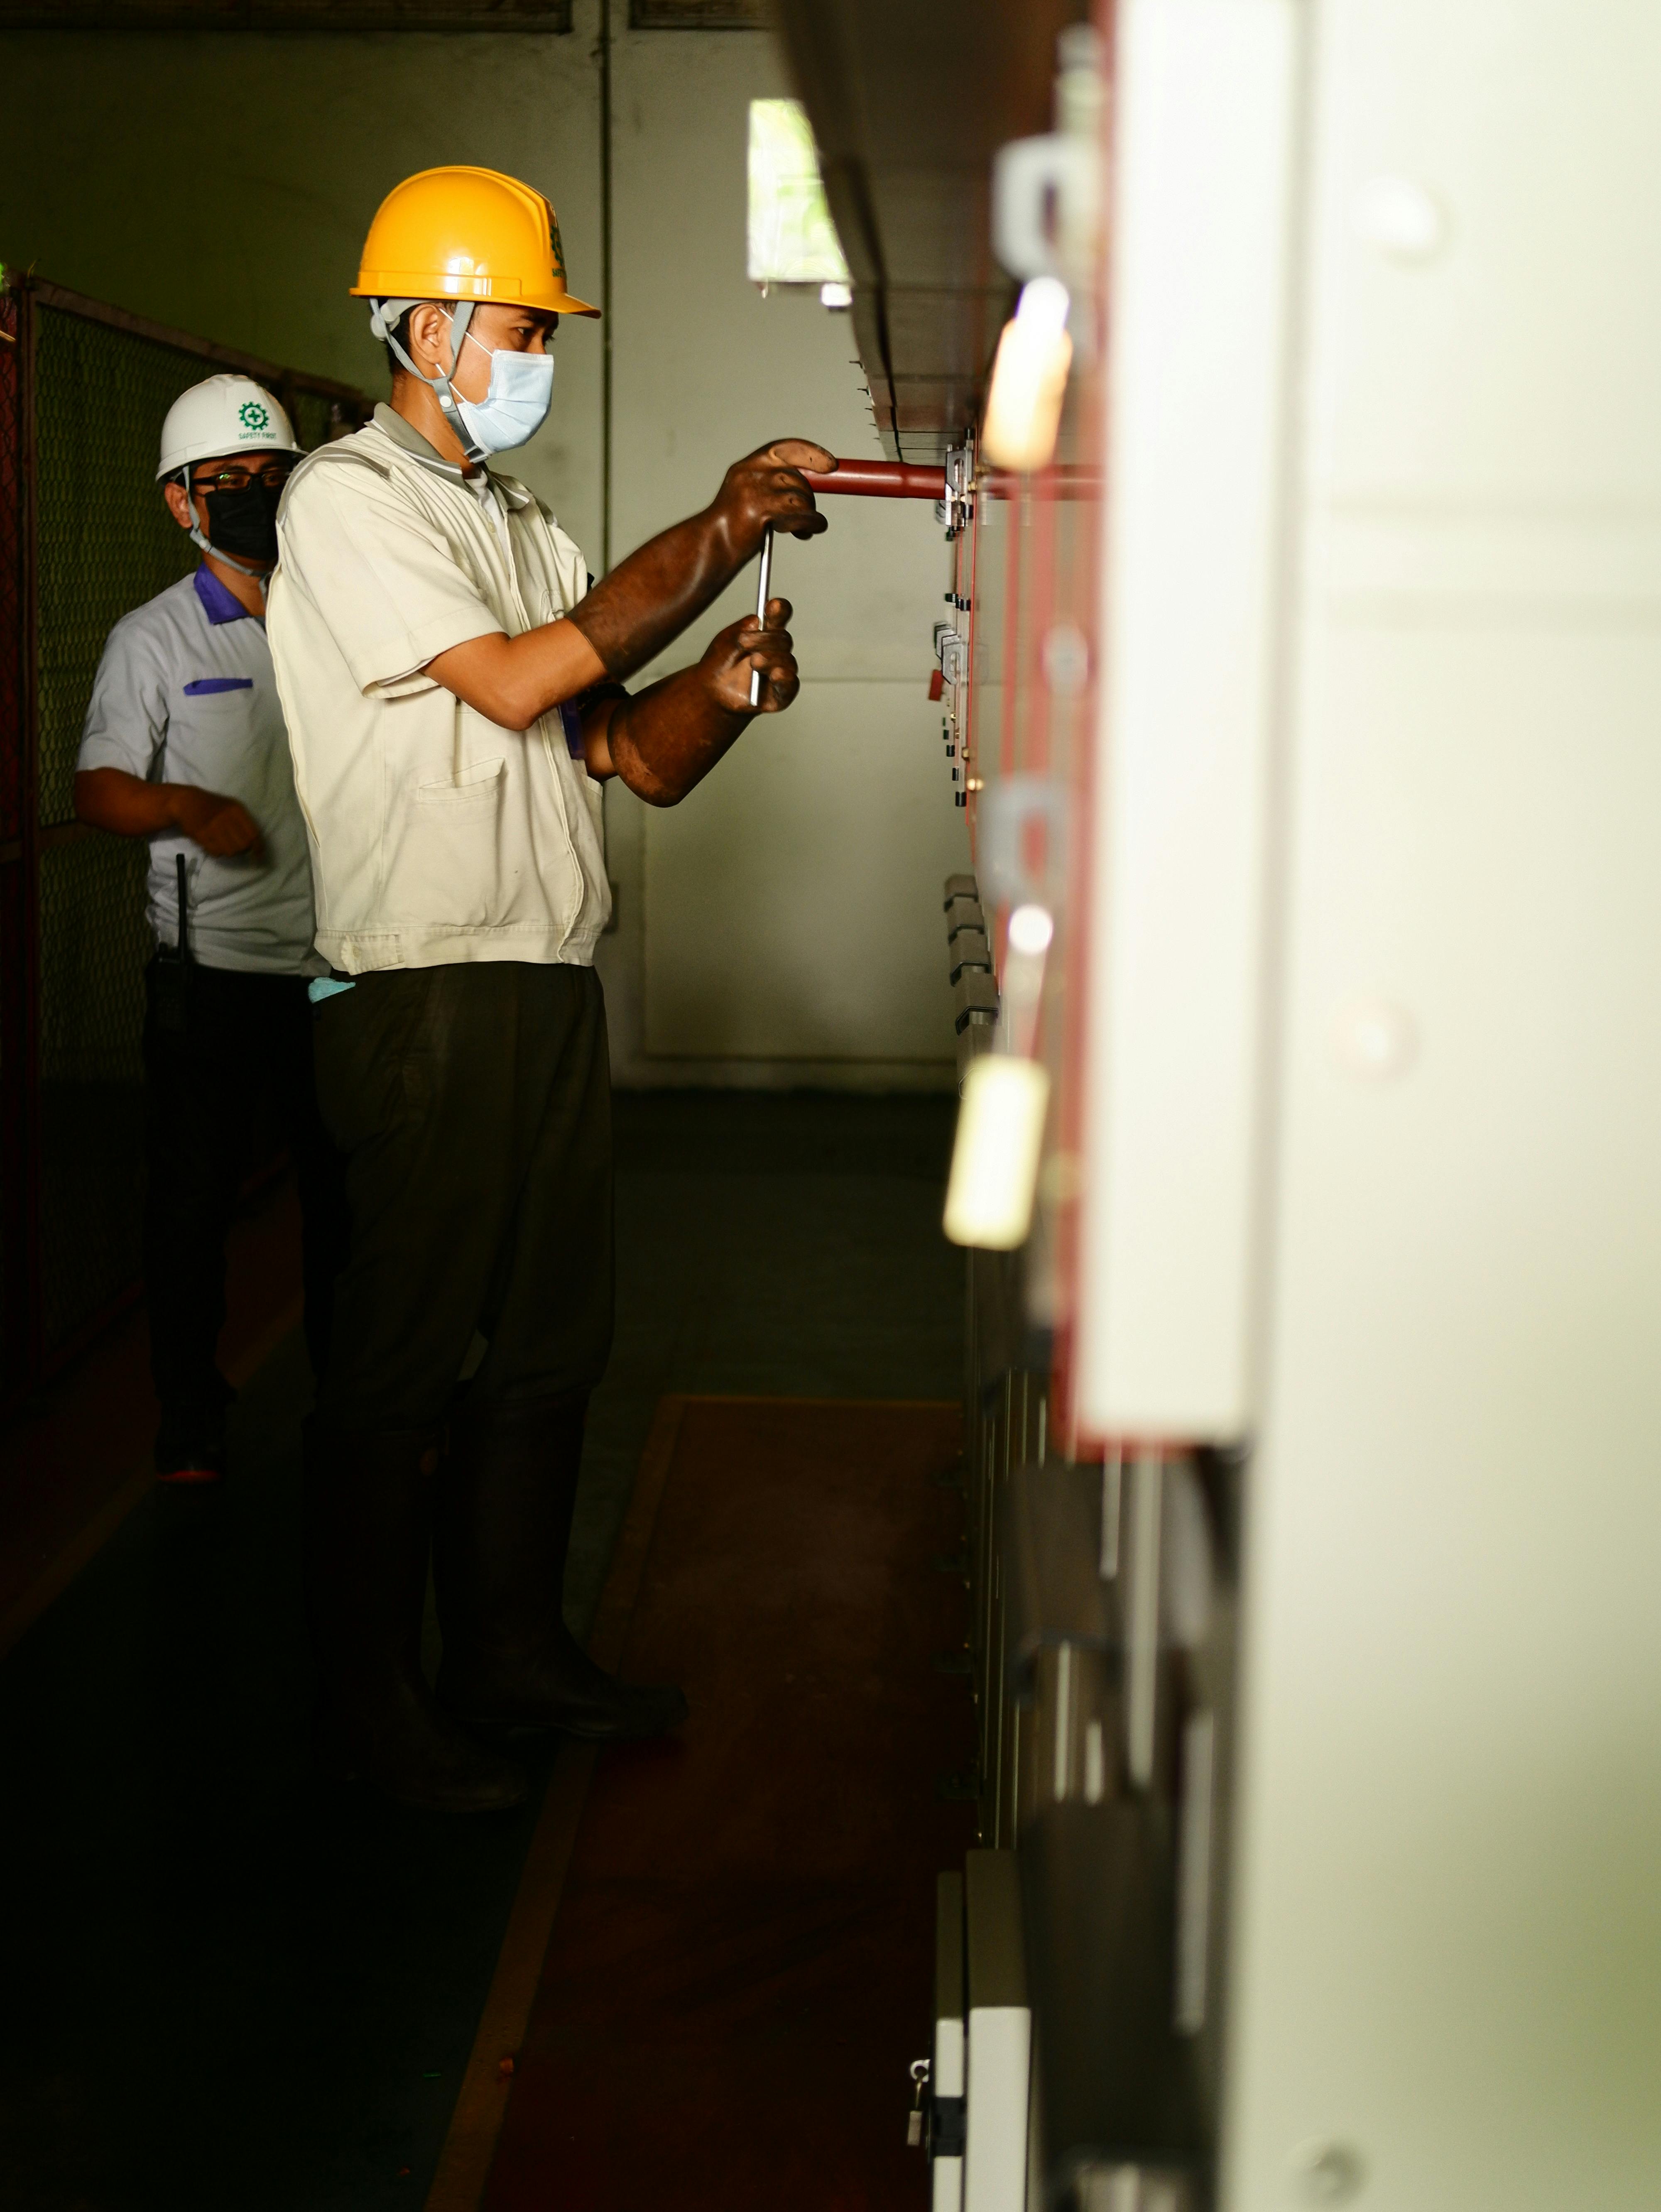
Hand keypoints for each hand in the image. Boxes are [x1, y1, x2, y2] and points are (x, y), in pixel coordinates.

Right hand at [169, 786, 263, 857]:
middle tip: (236, 845)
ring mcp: (213, 827)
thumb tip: (259, 847)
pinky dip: (217, 851)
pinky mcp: (201, 835)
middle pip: (243, 846)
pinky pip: (216, 852)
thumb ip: (246, 824)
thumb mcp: (232, 808)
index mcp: (236, 810)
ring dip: (229, 851)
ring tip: (223, 843)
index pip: (253, 834)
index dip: (258, 847)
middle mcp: (226, 818)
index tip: (258, 854)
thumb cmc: (213, 806)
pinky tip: (213, 843)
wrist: (186, 802)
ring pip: (230, 852)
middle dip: (242, 849)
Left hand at [702, 599, 799, 715]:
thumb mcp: (727, 640)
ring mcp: (780, 672)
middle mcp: (776, 651)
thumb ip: (743, 629)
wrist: (711, 691)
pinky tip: (776, 675)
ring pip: (788, 661)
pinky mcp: (780, 695)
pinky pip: (790, 685)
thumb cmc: (720, 663)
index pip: (779, 617)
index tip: (772, 605)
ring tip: (753, 662)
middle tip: (744, 642)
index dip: (779, 610)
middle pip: (784, 639)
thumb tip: (759, 621)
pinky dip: (785, 679)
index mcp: (765, 633)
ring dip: (771, 659)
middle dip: (765, 639)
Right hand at [710, 441, 834, 557]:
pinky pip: (802, 515)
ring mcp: (754, 492)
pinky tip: (808, 532)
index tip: (831, 465)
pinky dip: (812, 524)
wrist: (711, 548)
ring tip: (803, 529)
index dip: (811, 454)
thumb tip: (805, 484)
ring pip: (801, 497)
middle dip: (807, 498)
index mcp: (746, 467)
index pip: (784, 449)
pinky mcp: (761, 512)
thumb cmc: (732, 528)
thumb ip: (770, 485)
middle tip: (807, 515)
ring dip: (808, 514)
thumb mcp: (749, 496)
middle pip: (797, 477)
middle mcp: (750, 474)